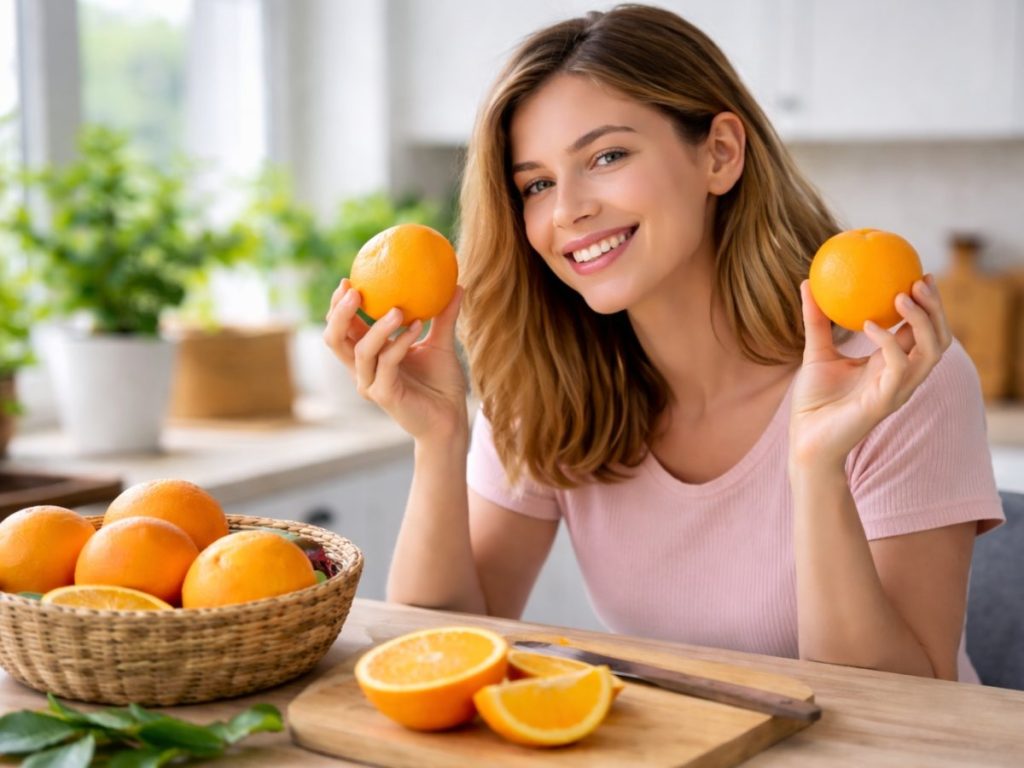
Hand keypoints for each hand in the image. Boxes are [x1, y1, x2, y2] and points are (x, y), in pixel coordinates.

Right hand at [323, 278, 468, 441]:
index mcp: (369, 355)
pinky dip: (400, 342)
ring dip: (377, 327)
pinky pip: (387, 363)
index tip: (349, 280)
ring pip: (360, 351)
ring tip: (398, 309)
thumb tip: (456, 285)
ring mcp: (371, 384)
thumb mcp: (441, 343)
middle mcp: (363, 370)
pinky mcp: (385, 395)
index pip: (343, 328)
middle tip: (354, 291)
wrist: (452, 419)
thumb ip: (443, 316)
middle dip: (338, 313)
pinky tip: (417, 326)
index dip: (339, 305)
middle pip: (335, 340)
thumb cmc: (442, 384)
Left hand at [789, 275, 951, 470]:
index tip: (918, 274)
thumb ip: (816, 320)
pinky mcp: (886, 401)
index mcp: (891, 364)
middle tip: (918, 281)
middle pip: (939, 338)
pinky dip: (889, 342)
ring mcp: (898, 389)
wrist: (805, 439)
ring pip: (932, 351)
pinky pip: (899, 367)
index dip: (927, 304)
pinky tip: (868, 325)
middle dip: (936, 308)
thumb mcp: (815, 352)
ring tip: (901, 296)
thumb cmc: (814, 401)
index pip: (922, 331)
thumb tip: (807, 282)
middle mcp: (902, 376)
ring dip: (921, 321)